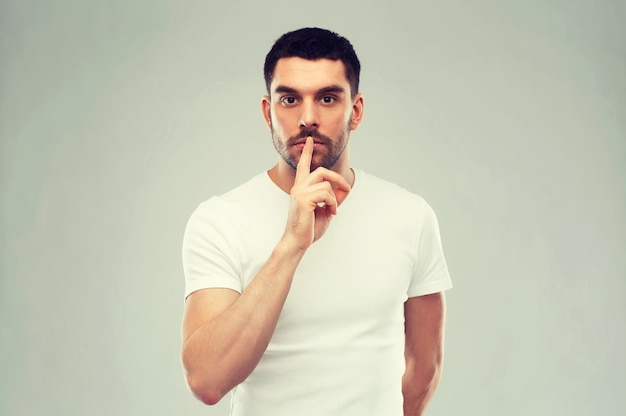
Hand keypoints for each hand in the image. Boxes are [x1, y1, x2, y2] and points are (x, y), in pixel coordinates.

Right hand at [282, 137, 350, 251]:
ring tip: (333, 211)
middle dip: (338, 178)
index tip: (309, 140)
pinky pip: (327, 194)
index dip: (307, 152)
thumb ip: (334, 198)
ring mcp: (300, 192)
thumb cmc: (309, 228)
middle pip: (322, 171)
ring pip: (327, 184)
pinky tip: (331, 213)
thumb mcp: (326, 210)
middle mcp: (298, 187)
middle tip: (346, 189)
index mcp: (300, 188)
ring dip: (335, 198)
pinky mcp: (304, 199)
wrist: (298, 242)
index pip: (303, 166)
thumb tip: (345, 188)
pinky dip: (334, 204)